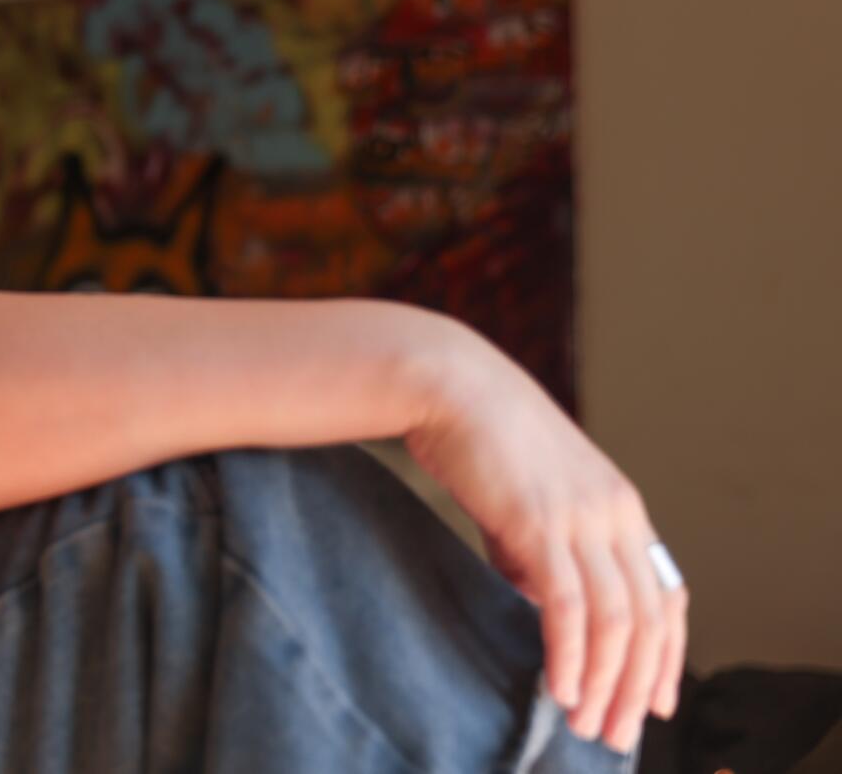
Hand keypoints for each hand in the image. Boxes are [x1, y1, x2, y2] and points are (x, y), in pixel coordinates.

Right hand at [402, 327, 687, 754]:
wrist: (447, 381)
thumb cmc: (478, 433)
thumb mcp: (527, 495)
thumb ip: (539, 546)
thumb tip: (536, 597)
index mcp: (620, 506)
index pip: (666, 593)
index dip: (666, 652)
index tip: (654, 698)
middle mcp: (614, 514)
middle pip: (649, 617)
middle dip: (638, 684)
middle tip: (618, 732)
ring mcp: (580, 517)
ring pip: (615, 618)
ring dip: (607, 681)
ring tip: (590, 724)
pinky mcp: (539, 522)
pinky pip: (567, 604)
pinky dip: (570, 653)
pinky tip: (561, 687)